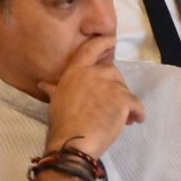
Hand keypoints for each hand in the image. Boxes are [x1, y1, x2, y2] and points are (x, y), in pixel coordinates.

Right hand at [38, 37, 144, 159]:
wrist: (73, 141)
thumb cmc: (62, 122)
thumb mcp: (56, 101)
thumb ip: (54, 89)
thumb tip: (43, 84)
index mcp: (76, 71)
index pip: (91, 49)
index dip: (103, 42)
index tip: (111, 38)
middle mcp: (93, 73)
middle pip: (113, 72)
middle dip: (115, 87)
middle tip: (111, 104)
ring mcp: (110, 85)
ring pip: (124, 90)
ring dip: (125, 104)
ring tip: (121, 119)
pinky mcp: (123, 99)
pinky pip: (136, 105)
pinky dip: (137, 113)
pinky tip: (135, 121)